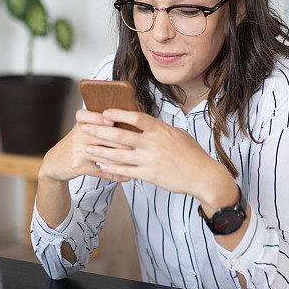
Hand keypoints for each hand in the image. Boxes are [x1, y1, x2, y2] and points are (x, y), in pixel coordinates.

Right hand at [38, 108, 133, 184]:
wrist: (54, 163)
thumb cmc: (75, 144)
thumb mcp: (81, 130)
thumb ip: (99, 125)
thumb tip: (127, 121)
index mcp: (80, 124)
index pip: (87, 115)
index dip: (99, 117)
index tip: (112, 121)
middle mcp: (78, 135)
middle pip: (102, 135)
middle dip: (122, 140)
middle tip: (138, 145)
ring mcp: (78, 151)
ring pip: (104, 154)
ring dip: (122, 160)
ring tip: (137, 163)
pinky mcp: (78, 166)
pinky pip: (101, 171)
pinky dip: (115, 175)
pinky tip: (126, 177)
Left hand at [78, 109, 232, 203]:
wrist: (203, 176)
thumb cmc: (193, 154)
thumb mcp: (179, 134)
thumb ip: (162, 129)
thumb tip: (149, 124)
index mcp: (161, 130)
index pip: (137, 118)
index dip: (119, 114)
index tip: (104, 112)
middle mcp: (153, 144)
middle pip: (121, 136)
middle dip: (100, 131)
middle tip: (85, 127)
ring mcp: (150, 160)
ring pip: (120, 154)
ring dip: (101, 150)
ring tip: (87, 146)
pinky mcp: (150, 175)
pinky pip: (126, 170)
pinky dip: (112, 167)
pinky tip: (101, 164)